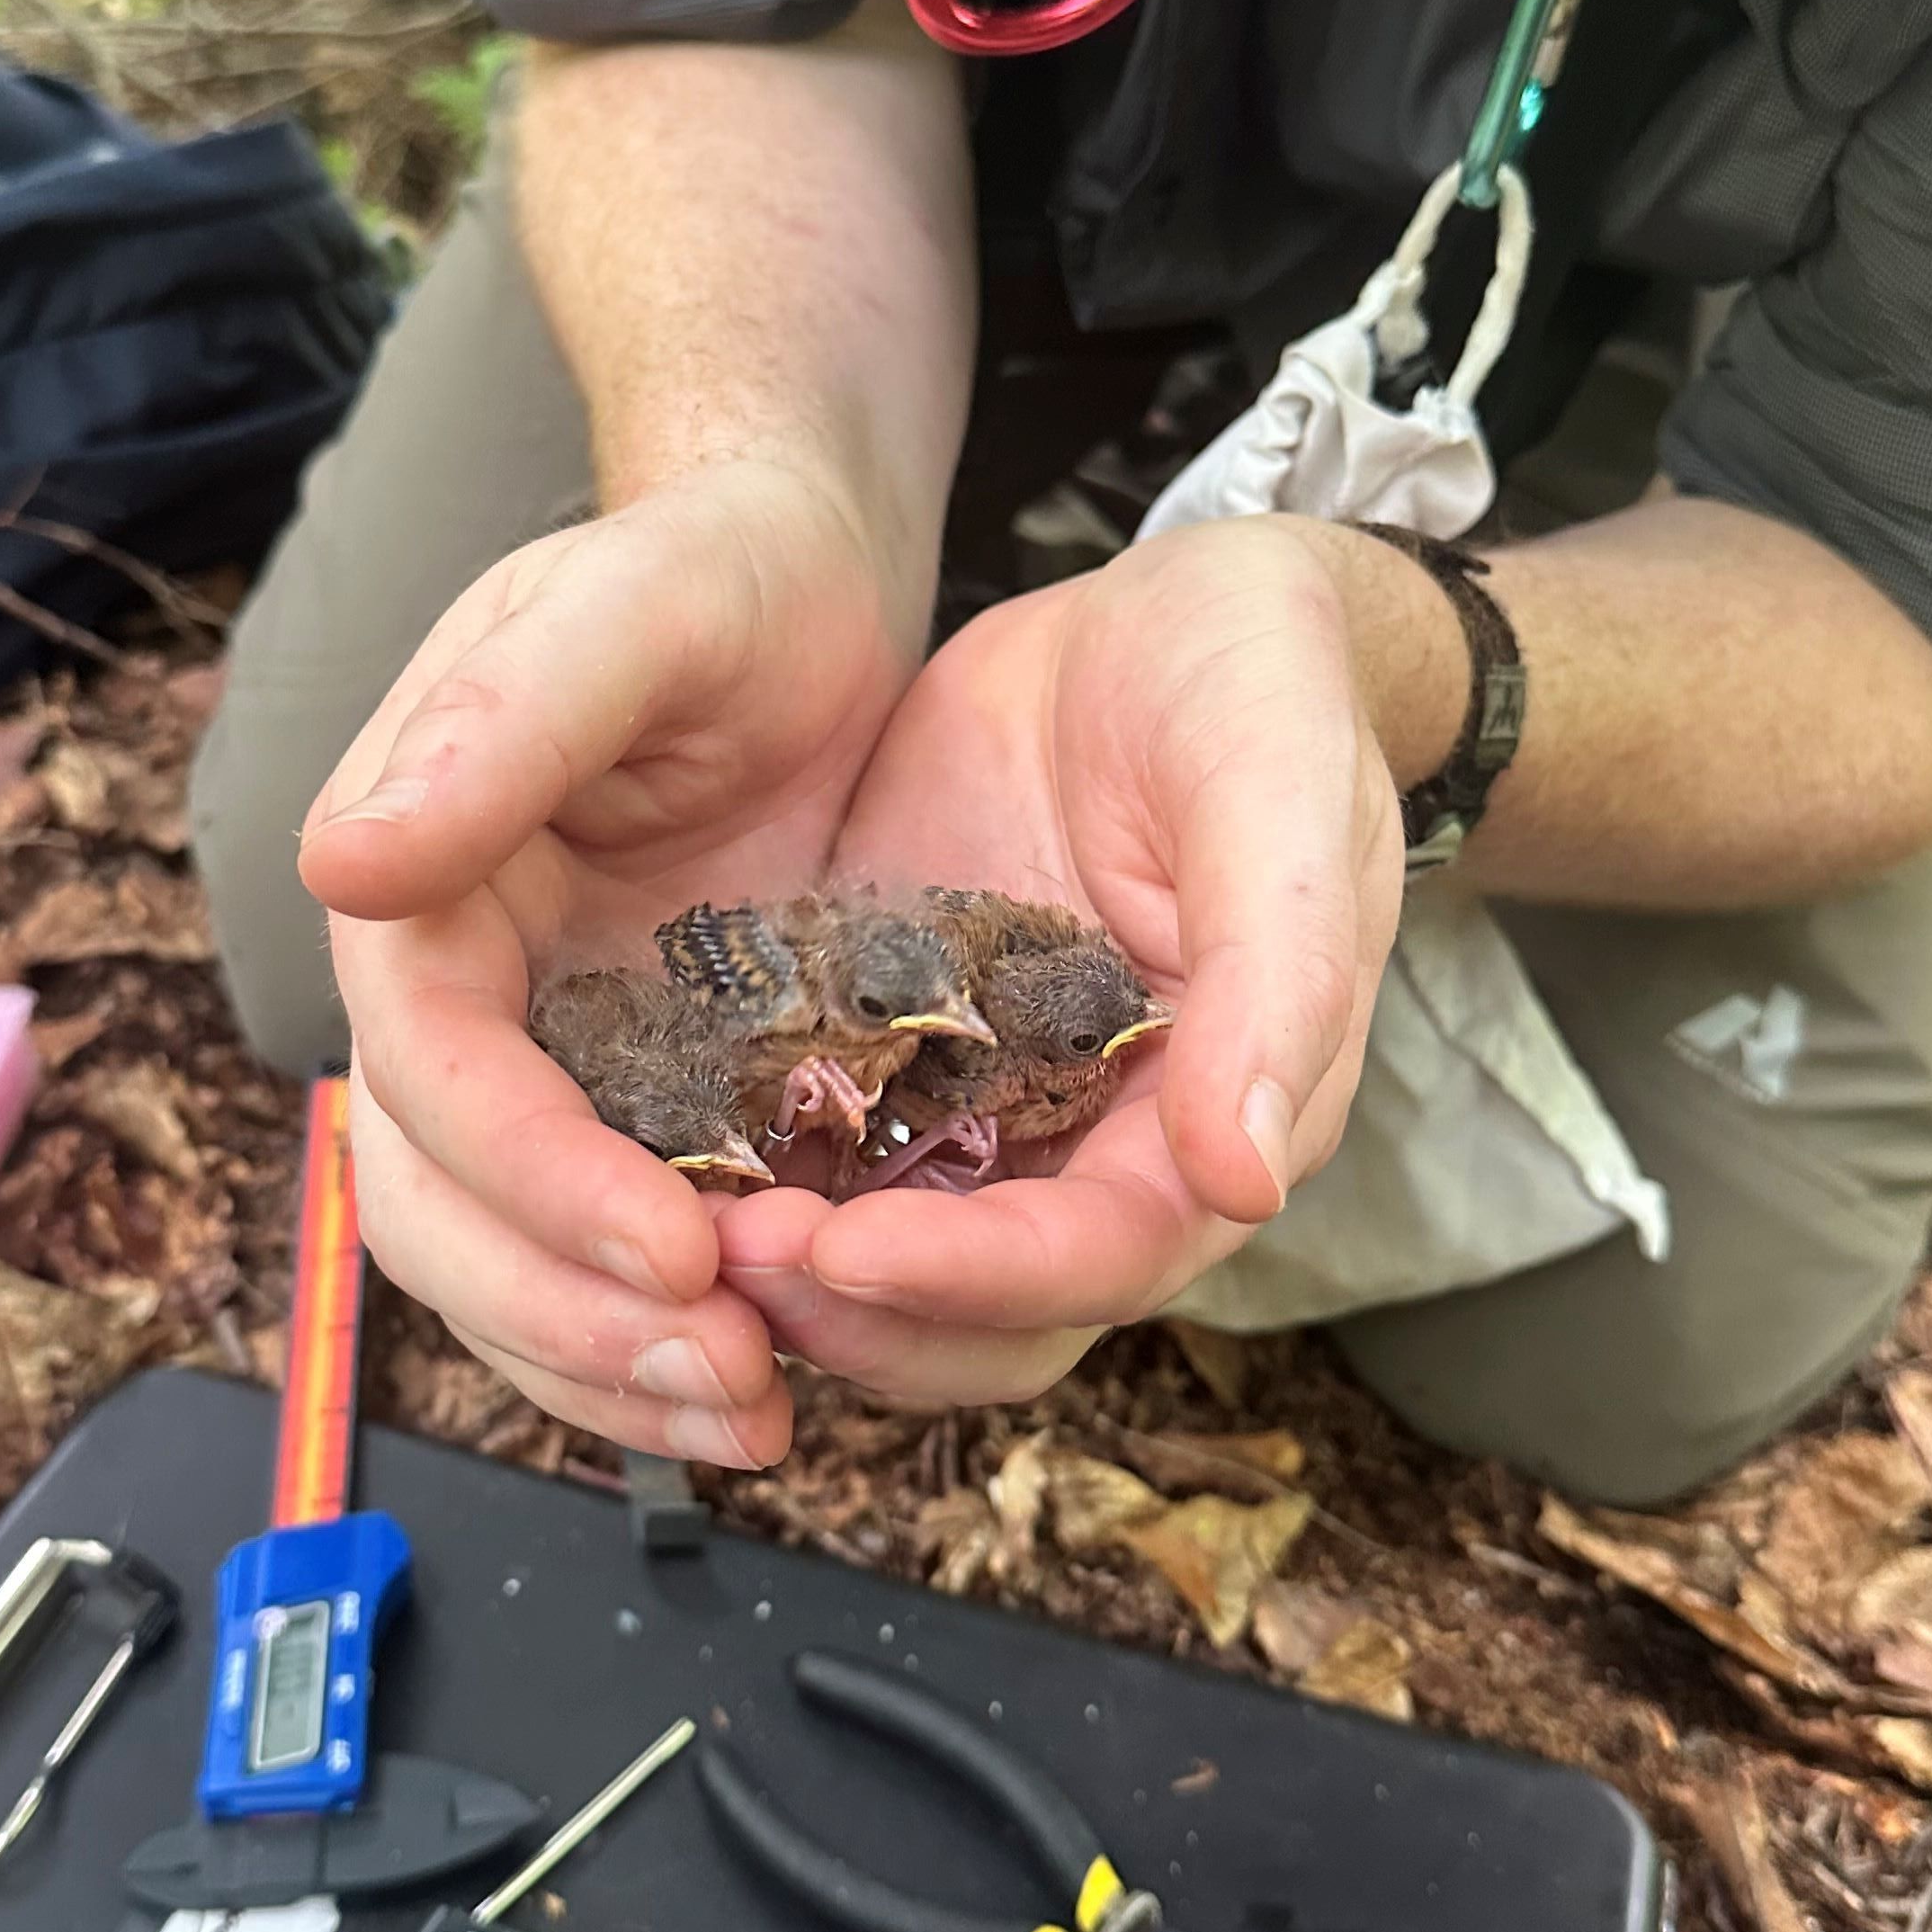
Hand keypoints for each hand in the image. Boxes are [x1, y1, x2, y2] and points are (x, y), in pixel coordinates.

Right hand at [298, 457, 922, 1467]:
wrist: (801, 581)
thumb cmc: (717, 572)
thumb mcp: (630, 609)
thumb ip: (498, 724)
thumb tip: (345, 861)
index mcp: (418, 885)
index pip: (431, 1074)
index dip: (534, 1180)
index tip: (673, 1253)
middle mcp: (454, 993)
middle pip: (439, 1208)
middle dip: (563, 1317)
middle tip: (726, 1375)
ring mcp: (540, 1060)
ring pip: (503, 1268)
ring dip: (604, 1371)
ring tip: (754, 1419)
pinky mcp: (634, 1103)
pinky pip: (599, 1261)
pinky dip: (653, 1344)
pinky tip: (764, 1386)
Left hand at [708, 519, 1411, 1404]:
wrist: (1161, 617)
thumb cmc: (1253, 686)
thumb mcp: (1280, 792)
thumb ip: (1281, 977)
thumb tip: (1245, 1179)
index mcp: (1221, 1114)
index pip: (1105, 1257)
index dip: (977, 1276)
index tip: (846, 1253)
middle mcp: (1104, 1145)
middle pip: (986, 1314)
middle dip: (857, 1310)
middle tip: (722, 1254)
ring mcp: (990, 1106)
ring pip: (891, 1271)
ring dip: (789, 1279)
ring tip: (672, 1228)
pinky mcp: (896, 1050)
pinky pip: (819, 1159)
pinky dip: (749, 1180)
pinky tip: (649, 1151)